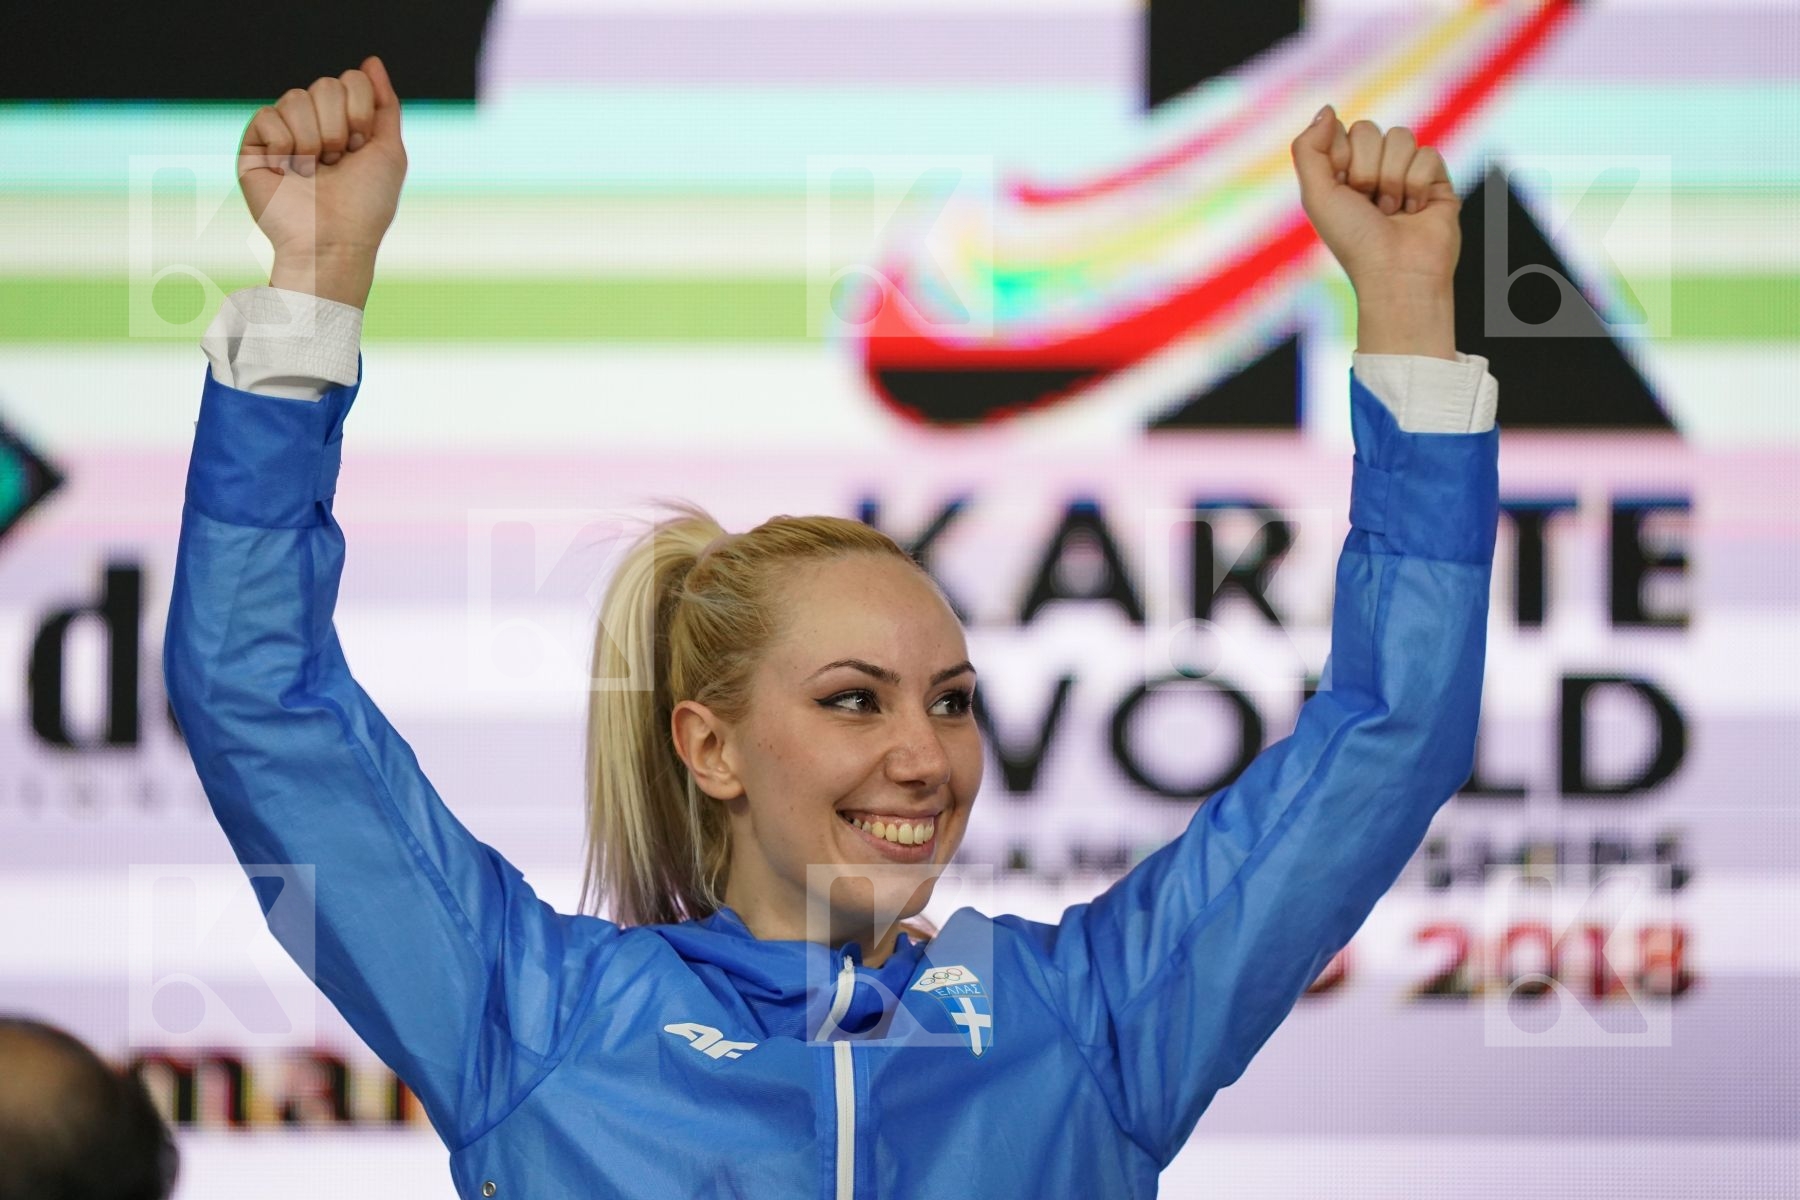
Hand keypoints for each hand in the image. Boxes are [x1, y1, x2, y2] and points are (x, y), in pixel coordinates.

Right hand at [237, 56, 407, 264]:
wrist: (332, 240)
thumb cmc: (365, 206)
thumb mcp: (389, 152)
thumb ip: (384, 105)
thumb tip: (371, 62)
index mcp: (346, 125)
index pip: (351, 81)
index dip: (359, 111)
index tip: (361, 146)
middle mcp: (315, 126)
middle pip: (324, 84)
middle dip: (337, 125)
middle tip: (336, 161)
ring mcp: (284, 135)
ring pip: (295, 96)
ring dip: (312, 139)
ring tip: (312, 171)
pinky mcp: (255, 147)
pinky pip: (267, 115)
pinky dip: (283, 146)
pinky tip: (286, 171)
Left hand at [1290, 104, 1460, 295]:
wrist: (1396, 272)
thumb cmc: (1354, 240)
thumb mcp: (1316, 195)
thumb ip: (1308, 148)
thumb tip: (1328, 109)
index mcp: (1343, 174)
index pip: (1344, 132)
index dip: (1343, 158)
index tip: (1343, 190)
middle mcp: (1374, 171)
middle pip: (1371, 130)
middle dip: (1366, 169)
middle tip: (1369, 204)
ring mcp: (1405, 174)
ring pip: (1401, 137)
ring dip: (1392, 179)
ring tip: (1391, 210)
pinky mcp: (1435, 180)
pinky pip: (1427, 154)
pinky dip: (1417, 185)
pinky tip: (1414, 211)